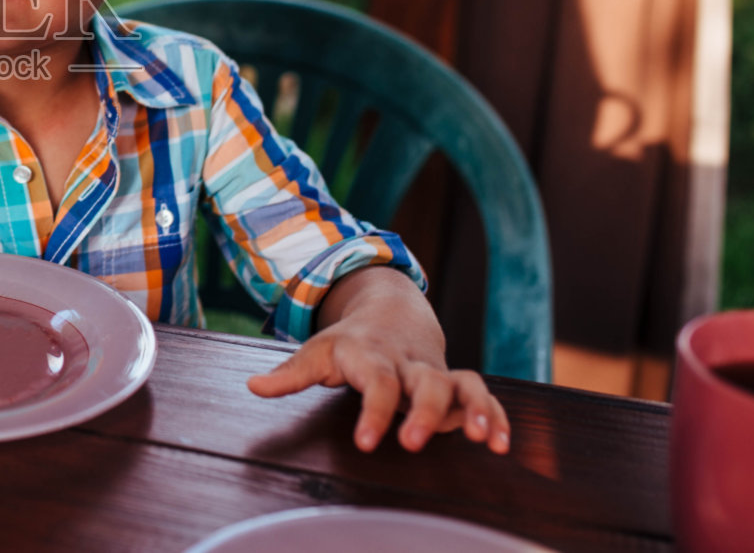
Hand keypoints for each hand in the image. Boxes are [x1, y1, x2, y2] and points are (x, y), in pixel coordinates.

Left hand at [247, 320, 511, 455]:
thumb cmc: (349, 342)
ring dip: (475, 409)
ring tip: (482, 438)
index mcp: (372, 356)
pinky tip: (501, 444)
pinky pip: (482, 395)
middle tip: (415, 442)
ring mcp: (436, 371)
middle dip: (424, 412)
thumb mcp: (317, 352)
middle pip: (425, 383)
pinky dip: (496, 416)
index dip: (373, 412)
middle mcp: (408, 362)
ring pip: (462, 384)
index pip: (376, 383)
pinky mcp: (457, 382)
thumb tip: (253, 387)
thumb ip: (290, 373)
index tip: (366, 442)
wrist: (391, 309)